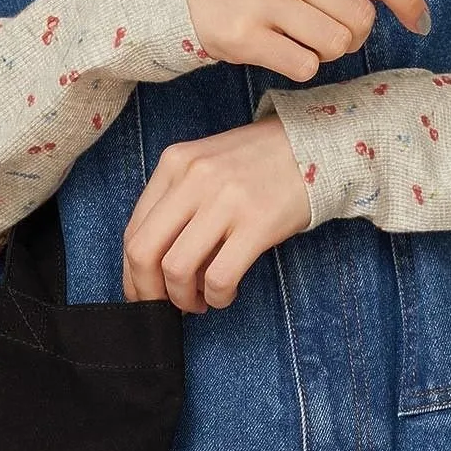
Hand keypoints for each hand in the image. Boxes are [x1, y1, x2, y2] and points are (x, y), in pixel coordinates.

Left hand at [121, 113, 310, 311]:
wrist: (317, 143)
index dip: (132, 273)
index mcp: (174, 163)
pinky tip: (223, 294)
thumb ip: (177, 203)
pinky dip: (215, 297)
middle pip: (143, 251)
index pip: (133, 230)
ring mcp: (225, 200)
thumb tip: (156, 265)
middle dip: (147, 292)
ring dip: (182, 299)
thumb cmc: (259, 162)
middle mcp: (194, 178)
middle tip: (163, 307)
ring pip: (176, 269)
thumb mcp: (207, 166)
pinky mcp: (257, 222)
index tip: (143, 292)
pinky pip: (219, 276)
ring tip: (198, 301)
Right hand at [167, 0, 429, 78]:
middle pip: (360, 17)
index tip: (418, 20)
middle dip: (356, 34)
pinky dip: (301, 65)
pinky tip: (280, 51)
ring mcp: (264, 0)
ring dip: (328, 51)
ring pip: (336, 45)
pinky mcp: (244, 37)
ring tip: (302, 38)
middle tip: (331, 30)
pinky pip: (304, 66)